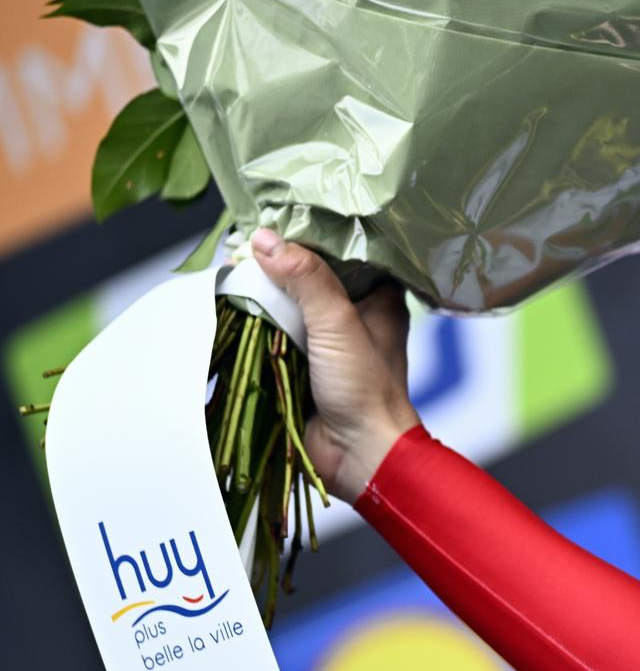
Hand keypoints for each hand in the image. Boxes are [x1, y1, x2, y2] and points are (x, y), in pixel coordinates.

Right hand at [249, 228, 419, 501]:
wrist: (360, 457)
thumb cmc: (366, 392)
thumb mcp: (339, 324)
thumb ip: (307, 279)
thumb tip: (266, 240)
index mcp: (378, 301)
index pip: (346, 252)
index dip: (313, 235)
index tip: (277, 214)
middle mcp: (353, 317)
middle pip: (309, 277)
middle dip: (278, 264)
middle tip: (244, 239)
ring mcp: (325, 342)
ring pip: (287, 305)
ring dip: (262, 293)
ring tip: (231, 264)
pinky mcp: (300, 364)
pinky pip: (272, 334)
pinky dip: (253, 323)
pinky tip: (231, 302)